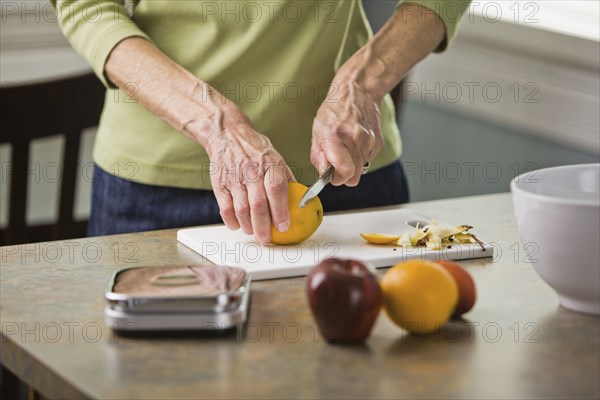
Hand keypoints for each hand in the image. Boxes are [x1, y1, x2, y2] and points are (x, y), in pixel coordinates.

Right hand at [198, 105, 293, 243]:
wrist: (227, 134)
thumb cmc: (255, 148)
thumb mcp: (276, 157)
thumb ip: (286, 178)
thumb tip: (301, 197)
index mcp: (270, 164)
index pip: (276, 190)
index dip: (280, 211)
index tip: (284, 226)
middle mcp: (252, 171)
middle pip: (258, 204)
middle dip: (263, 226)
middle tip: (267, 239)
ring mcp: (234, 178)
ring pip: (241, 209)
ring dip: (248, 226)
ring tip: (253, 233)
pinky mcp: (220, 183)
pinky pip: (225, 207)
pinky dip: (231, 221)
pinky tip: (238, 226)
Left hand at [311, 78, 382, 185]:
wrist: (358, 91)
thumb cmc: (334, 110)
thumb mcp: (317, 131)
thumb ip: (318, 156)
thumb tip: (324, 174)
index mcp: (335, 136)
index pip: (344, 171)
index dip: (337, 179)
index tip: (332, 176)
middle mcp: (354, 139)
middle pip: (353, 176)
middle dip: (343, 174)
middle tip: (336, 163)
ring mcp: (369, 141)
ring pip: (361, 169)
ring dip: (352, 164)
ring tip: (346, 147)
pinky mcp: (377, 142)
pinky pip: (367, 160)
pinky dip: (360, 156)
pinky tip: (355, 142)